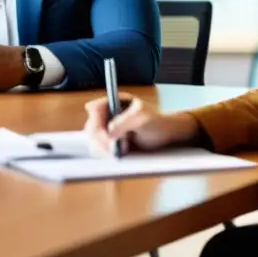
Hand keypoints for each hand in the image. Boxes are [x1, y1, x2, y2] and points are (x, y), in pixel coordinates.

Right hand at [84, 95, 201, 153]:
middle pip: (91, 127)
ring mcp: (108, 128)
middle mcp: (107, 114)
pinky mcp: (110, 142)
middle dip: (100, 139)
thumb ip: (124, 122)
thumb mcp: (142, 118)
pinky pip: (100, 148)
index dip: (96, 122)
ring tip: (120, 150)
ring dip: (103, 148)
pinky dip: (106, 153)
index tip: (105, 135)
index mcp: (113, 102)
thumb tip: (109, 130)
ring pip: (93, 140)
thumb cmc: (157, 122)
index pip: (94, 109)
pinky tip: (118, 154)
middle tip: (113, 148)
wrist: (166, 136)